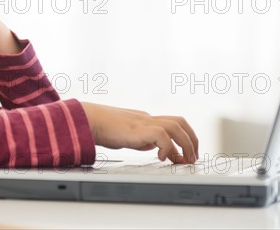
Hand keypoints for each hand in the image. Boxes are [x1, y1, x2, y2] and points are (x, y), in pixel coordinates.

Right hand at [80, 102, 198, 163]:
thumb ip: (142, 140)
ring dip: (185, 144)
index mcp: (145, 120)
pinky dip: (167, 147)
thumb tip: (155, 148)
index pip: (173, 124)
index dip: (184, 138)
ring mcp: (143, 122)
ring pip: (176, 126)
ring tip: (184, 160)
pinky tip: (161, 158)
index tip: (184, 155)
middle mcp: (147, 118)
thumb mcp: (128, 137)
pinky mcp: (138, 129)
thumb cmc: (102, 129)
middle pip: (180, 122)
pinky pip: (162, 135)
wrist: (87, 120)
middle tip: (192, 158)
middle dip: (191, 140)